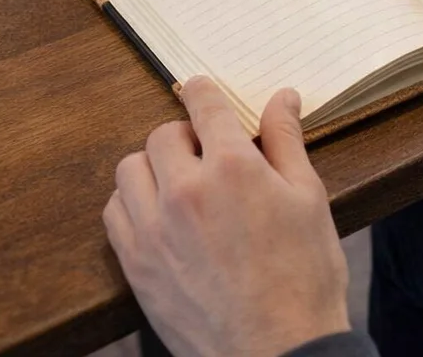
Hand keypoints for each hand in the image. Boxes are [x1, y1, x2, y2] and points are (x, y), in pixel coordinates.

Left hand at [104, 79, 349, 356]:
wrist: (279, 351)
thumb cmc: (304, 273)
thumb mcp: (308, 195)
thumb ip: (287, 140)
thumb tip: (283, 97)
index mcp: (232, 166)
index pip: (203, 104)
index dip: (203, 90)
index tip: (201, 90)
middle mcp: (184, 190)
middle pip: (163, 134)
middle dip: (186, 134)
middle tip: (209, 153)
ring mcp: (154, 230)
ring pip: (130, 169)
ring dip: (154, 166)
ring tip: (182, 183)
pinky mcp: (137, 265)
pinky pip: (114, 213)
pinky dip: (132, 203)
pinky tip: (161, 215)